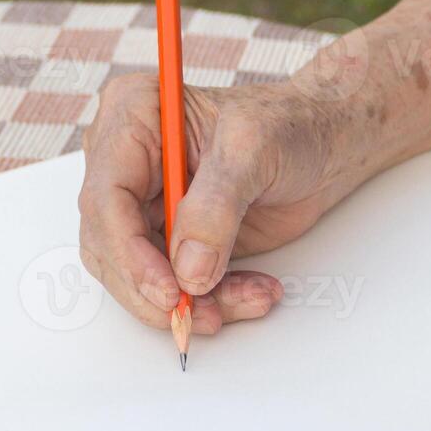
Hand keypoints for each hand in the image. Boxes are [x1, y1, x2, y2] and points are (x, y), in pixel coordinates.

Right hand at [78, 73, 383, 332]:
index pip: (105, 197)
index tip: (167, 290)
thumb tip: (188, 268)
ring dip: (192, 301)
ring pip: (140, 275)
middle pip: (110, 244)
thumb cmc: (290, 125)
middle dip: (156, 289)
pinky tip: (252, 293)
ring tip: (247, 300)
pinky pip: (176, 284)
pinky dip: (214, 300)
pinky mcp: (174, 238)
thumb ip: (216, 207)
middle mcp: (129, 162)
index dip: (130, 253)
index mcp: (133, 117)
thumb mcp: (255, 149)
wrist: (324, 144)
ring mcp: (148, 203)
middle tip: (200, 313)